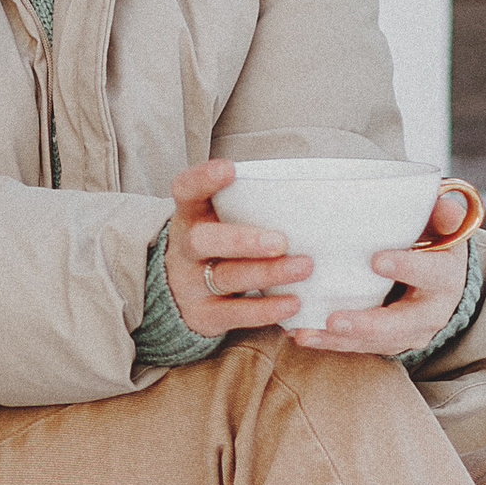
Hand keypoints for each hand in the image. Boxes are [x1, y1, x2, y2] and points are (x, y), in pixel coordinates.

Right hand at [160, 156, 306, 337]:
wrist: (178, 293)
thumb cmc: (218, 246)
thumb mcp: (218, 220)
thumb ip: (248, 207)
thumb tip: (308, 197)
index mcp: (190, 215)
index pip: (186, 190)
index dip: (203, 179)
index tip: (229, 169)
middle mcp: (185, 249)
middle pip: (203, 241)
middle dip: (242, 240)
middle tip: (280, 241)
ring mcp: (191, 284)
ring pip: (227, 277)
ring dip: (268, 273)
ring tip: (303, 267)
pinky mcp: (204, 315)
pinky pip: (235, 314)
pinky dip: (266, 309)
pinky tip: (293, 302)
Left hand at [288, 180, 479, 356]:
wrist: (441, 283)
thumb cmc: (434, 245)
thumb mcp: (442, 227)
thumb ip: (443, 215)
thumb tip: (447, 206)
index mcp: (445, 278)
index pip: (430, 273)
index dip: (406, 268)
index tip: (376, 260)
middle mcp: (432, 312)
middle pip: (401, 323)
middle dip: (367, 324)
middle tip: (334, 319)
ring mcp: (410, 333)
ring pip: (375, 342)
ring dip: (340, 340)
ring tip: (306, 333)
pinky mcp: (389, 343)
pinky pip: (359, 347)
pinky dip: (330, 343)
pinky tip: (302, 334)